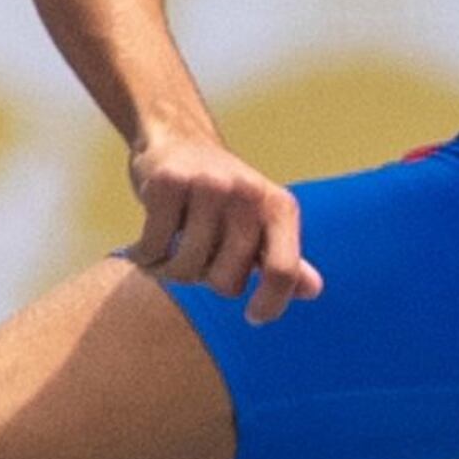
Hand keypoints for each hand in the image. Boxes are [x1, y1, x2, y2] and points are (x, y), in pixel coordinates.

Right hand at [125, 129, 324, 324]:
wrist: (179, 141)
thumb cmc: (225, 195)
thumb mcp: (262, 221)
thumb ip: (285, 258)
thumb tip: (313, 291)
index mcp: (279, 208)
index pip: (283, 271)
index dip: (270, 304)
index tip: (254, 317)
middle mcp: (248, 194)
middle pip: (227, 280)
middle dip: (207, 281)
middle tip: (199, 258)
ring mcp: (208, 185)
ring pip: (186, 268)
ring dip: (170, 271)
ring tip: (171, 250)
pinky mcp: (167, 182)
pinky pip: (153, 248)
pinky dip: (144, 256)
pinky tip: (145, 246)